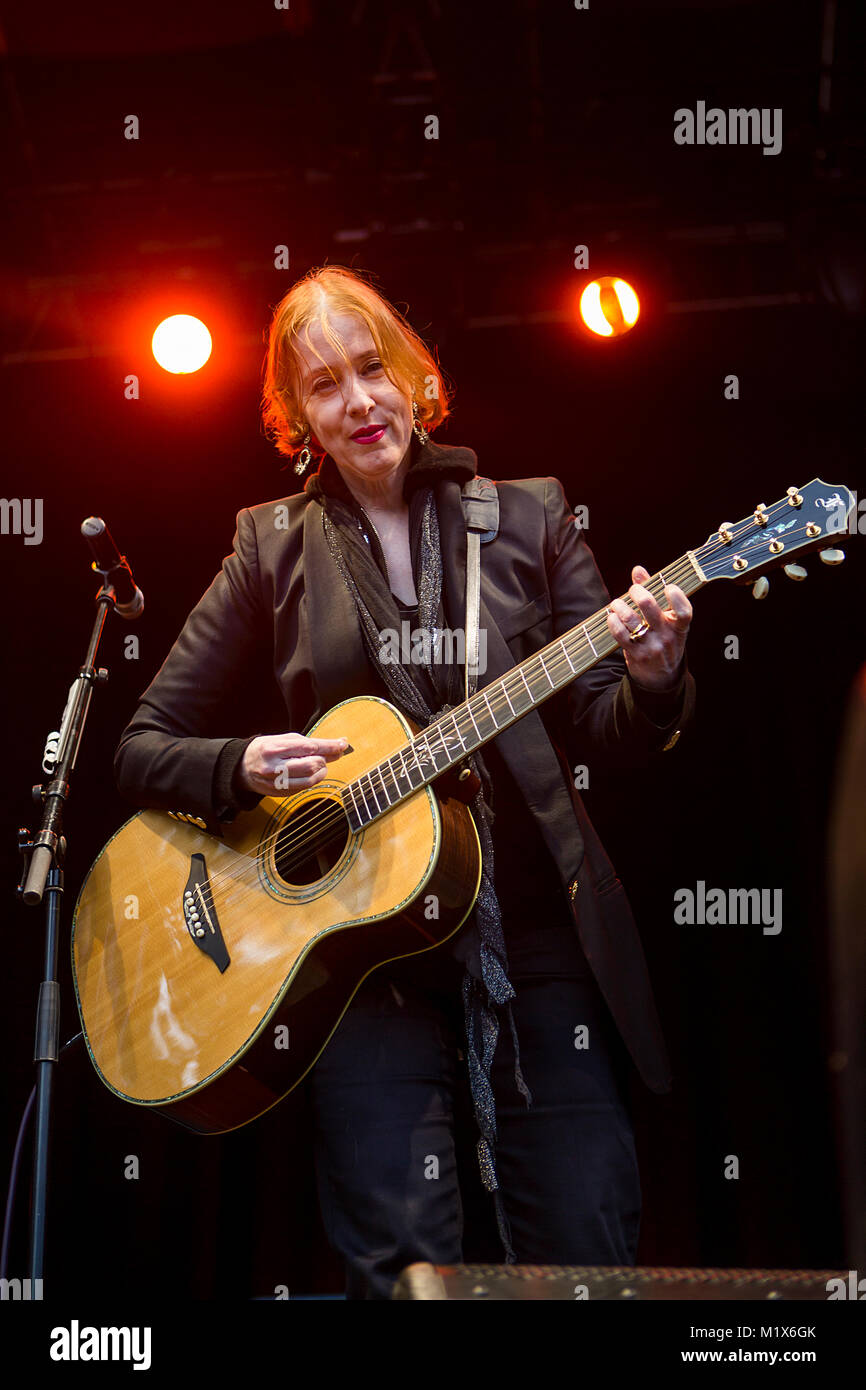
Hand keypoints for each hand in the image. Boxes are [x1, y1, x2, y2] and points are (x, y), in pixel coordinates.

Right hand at [237, 733, 347, 796]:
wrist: (242, 767)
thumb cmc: (266, 749)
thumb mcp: (284, 739)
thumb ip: (309, 743)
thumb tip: (337, 746)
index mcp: (275, 748)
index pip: (308, 747)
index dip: (329, 746)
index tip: (343, 744)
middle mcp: (274, 767)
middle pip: (310, 766)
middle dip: (323, 760)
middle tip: (325, 756)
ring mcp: (276, 783)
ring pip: (309, 781)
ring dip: (321, 773)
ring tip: (319, 765)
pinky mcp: (279, 794)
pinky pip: (304, 789)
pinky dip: (312, 780)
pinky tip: (310, 774)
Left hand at [606, 565, 691, 690]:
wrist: (661, 675)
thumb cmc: (663, 638)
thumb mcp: (666, 619)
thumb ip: (653, 592)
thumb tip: (638, 570)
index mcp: (679, 626)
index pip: (684, 612)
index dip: (677, 597)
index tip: (668, 587)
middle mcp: (667, 637)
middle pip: (650, 608)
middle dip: (637, 592)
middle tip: (633, 590)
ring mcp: (652, 647)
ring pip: (631, 619)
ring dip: (620, 606)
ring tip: (616, 603)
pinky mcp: (637, 655)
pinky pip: (621, 634)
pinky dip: (613, 622)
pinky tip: (612, 617)